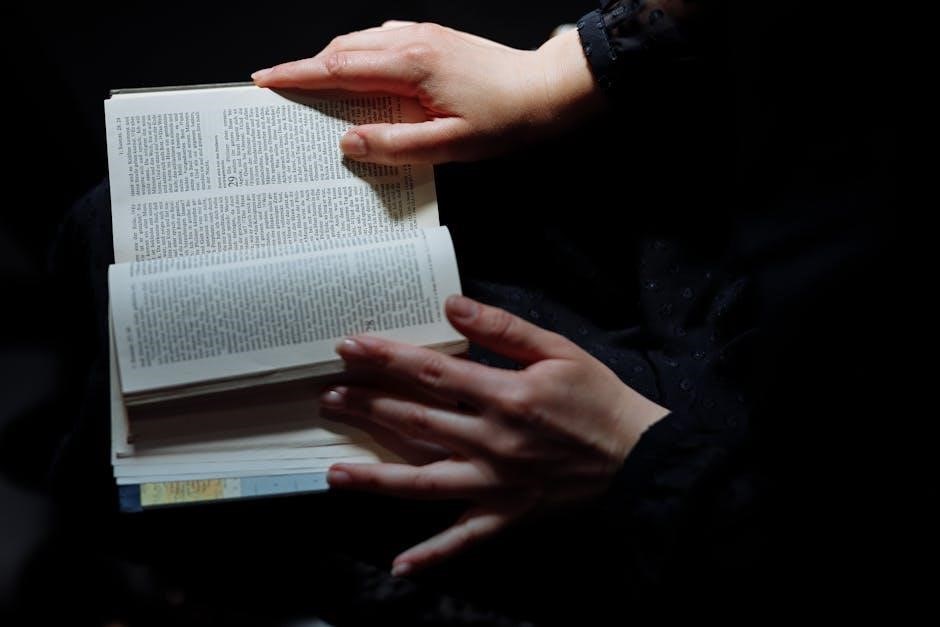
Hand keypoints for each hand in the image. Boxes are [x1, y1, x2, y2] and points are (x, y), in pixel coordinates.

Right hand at [251, 22, 602, 163]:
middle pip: (342, 49)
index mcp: (410, 65)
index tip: (266, 81)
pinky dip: (359, 56)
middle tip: (281, 90)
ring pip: (361, 42)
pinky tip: (359, 76)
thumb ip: (395, 144)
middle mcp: (412, 41)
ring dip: (332, 61)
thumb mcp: (449, 146)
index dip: (298, 75)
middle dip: (306, 68)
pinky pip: (382, 42)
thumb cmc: (505, 119)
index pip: (338, 67)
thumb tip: (349, 142)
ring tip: (312, 87)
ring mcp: (424, 36)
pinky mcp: (434, 40)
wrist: (546, 92)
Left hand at [320, 295, 667, 575]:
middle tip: (329, 397)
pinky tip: (400, 565)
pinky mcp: (508, 513)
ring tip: (334, 473)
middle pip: (415, 422)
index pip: (431, 372)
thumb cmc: (597, 396)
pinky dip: (434, 553)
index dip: (386, 358)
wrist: (637, 452)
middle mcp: (492, 441)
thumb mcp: (558, 349)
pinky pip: (466, 538)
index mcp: (505, 396)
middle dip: (367, 408)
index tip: (349, 347)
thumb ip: (503, 327)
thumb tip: (453, 304)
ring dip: (377, 478)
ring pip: (425, 481)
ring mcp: (497, 483)